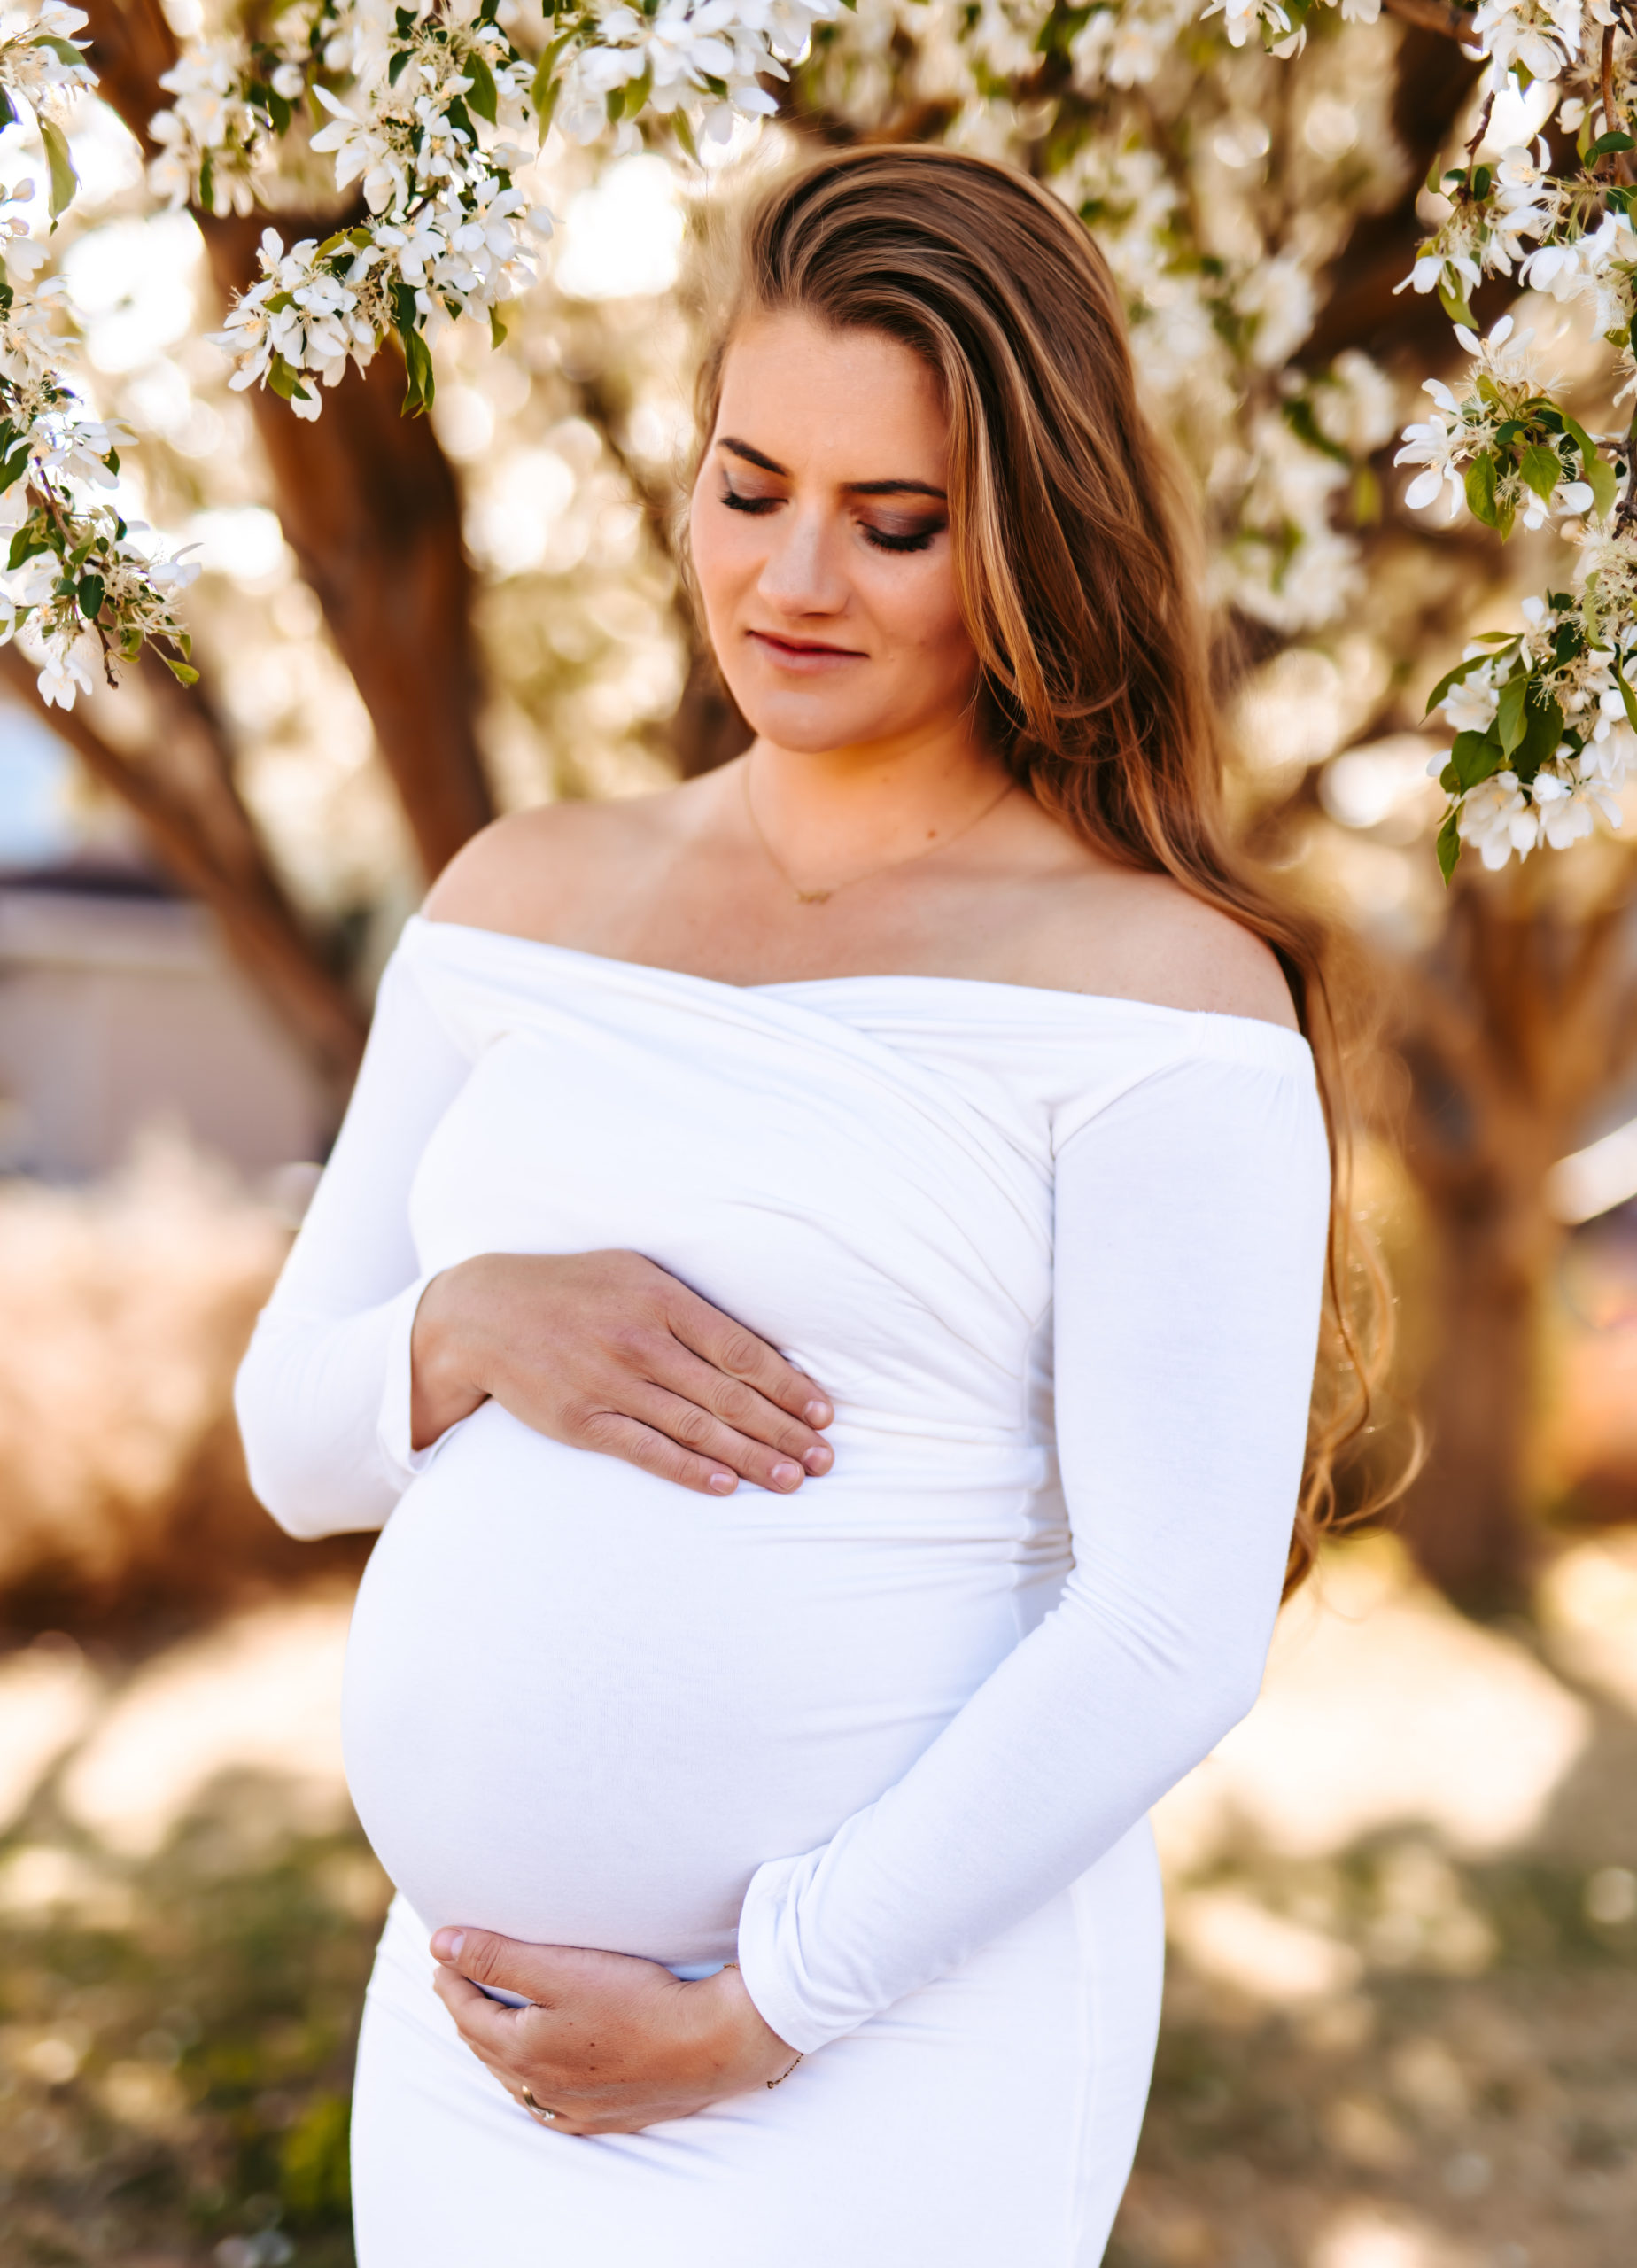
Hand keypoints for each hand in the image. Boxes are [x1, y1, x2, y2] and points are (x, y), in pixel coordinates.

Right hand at [410, 1249, 832, 1495]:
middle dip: (784, 1431)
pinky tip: (725, 1485)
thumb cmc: (576, 1290)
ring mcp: (610, 1383)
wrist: (485, 1314)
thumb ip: (692, 1309)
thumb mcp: (636, 1274)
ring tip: (792, 1480)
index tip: (823, 1414)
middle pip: (729, 1396)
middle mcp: (641, 1341)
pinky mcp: (582, 1420)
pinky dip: (689, 1470)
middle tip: (825, 1460)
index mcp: (662, 1299)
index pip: (743, 1350)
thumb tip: (757, 1350)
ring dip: (751, 1458)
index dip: (789, 1387)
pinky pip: (646, 1450)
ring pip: (697, 1429)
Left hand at [429, 1927, 799, 2133]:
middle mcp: (541, 2090)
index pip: (469, 2013)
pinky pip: (551, 2103)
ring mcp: (574, 2109)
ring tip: (491, 2020)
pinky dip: (533, 2080)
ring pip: (517, 2079)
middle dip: (469, 2012)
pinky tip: (541, 2075)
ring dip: (497, 2047)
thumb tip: (440, 1944)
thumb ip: (496, 1956)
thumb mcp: (559, 1968)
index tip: (442, 1955)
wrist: (710, 2044)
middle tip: (457, 1982)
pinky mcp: (606, 2116)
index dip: (452, 1980)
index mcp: (522, 2052)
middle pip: (488, 2047)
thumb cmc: (636, 2001)